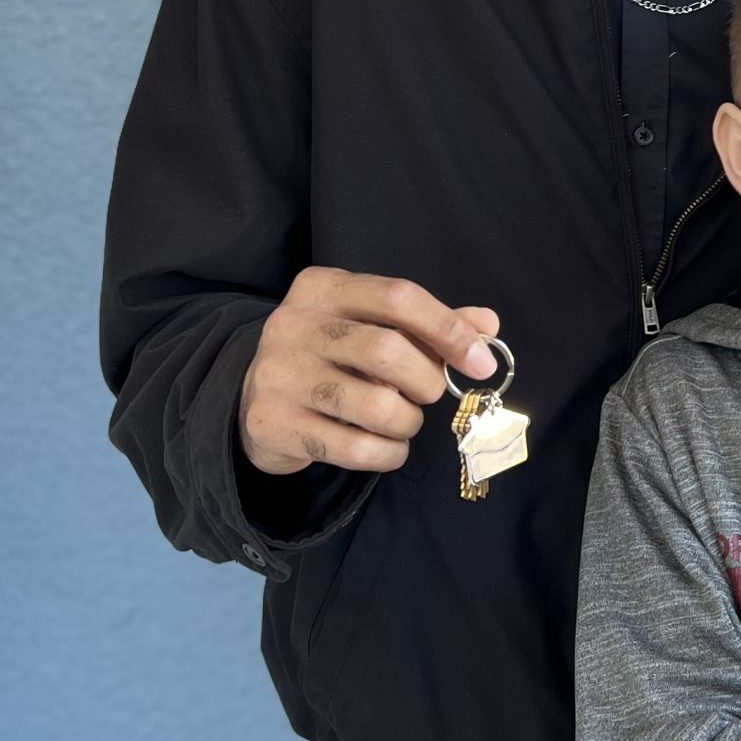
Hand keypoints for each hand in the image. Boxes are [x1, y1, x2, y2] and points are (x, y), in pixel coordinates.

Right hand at [239, 268, 500, 476]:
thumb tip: (488, 326)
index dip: (449, 329)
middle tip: (431, 394)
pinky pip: (355, 447)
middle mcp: (294, 324)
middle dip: (427, 380)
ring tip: (405, 421)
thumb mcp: (371, 324)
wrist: (252, 398)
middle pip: (387, 350)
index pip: (398, 297)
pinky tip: (389, 447)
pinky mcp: (274, 423)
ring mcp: (279, 375)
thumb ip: (429, 324)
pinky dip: (389, 453)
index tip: (482, 362)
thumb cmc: (330, 355)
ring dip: (408, 421)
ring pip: (375, 405)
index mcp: (323, 287)